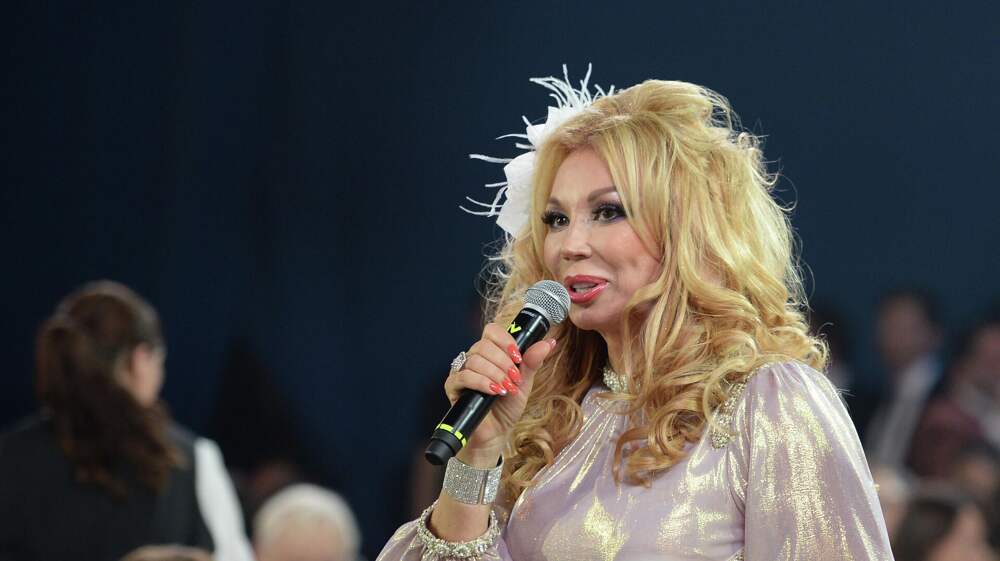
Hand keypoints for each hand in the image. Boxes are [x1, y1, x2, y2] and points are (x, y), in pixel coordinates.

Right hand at [444, 323, 556, 463]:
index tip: (518, 357)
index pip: (492, 331)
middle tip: (514, 379)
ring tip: (506, 389)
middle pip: (484, 345)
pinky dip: (481, 382)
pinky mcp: (453, 386)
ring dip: (495, 374)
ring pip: (475, 360)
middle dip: (503, 362)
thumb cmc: (507, 407)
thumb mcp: (524, 383)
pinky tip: (493, 391)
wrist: (497, 432)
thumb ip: (532, 362)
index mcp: (491, 353)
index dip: (505, 340)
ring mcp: (462, 371)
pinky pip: (463, 376)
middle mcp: (475, 358)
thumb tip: (549, 342)